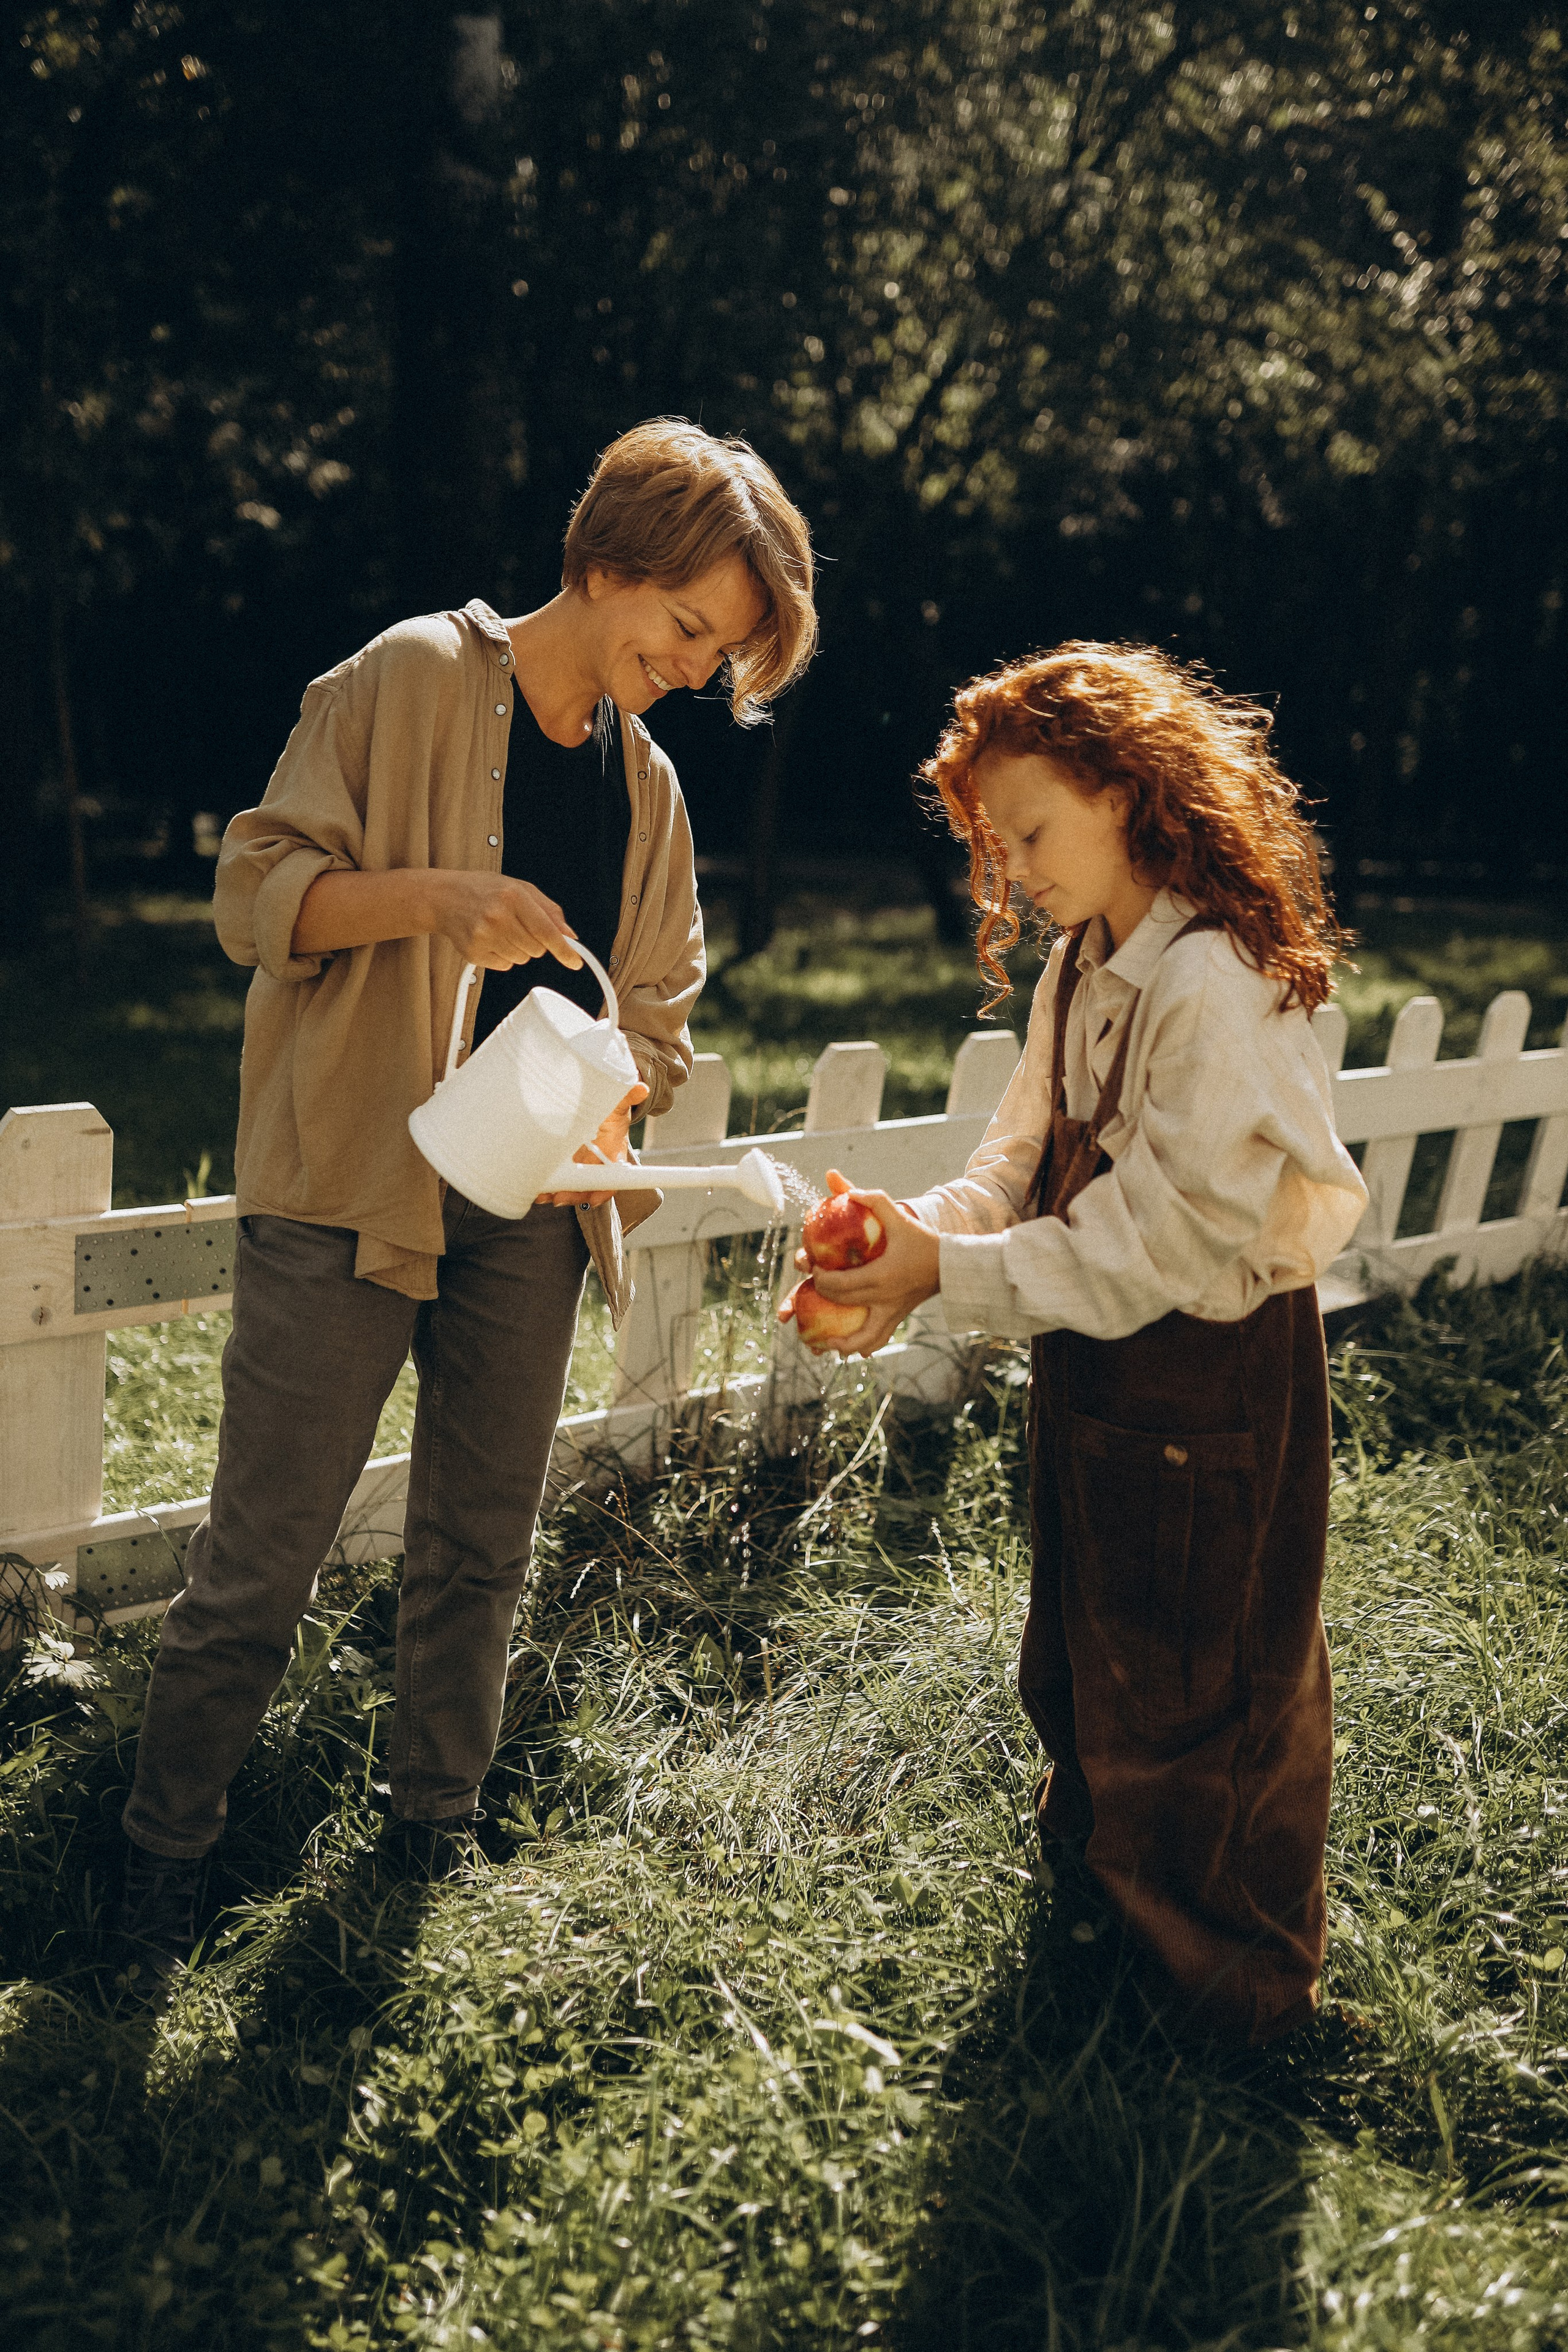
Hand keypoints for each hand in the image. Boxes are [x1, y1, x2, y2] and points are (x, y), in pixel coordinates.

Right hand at [431, 870, 582, 972]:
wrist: (445, 897)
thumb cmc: (484, 890)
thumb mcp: (520, 888)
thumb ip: (549, 911)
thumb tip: (569, 935)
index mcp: (513, 896)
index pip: (546, 930)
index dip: (564, 949)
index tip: (575, 961)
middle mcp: (498, 916)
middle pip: (537, 949)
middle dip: (535, 941)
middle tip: (517, 925)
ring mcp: (484, 936)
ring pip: (521, 959)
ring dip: (518, 949)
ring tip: (501, 930)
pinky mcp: (474, 952)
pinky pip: (504, 966)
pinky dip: (502, 956)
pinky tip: (490, 939)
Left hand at [535, 1081, 649, 1207]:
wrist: (601, 1108)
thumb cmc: (611, 1108)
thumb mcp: (618, 1102)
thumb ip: (626, 1096)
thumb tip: (640, 1088)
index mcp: (614, 1150)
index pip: (613, 1174)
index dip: (605, 1189)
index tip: (594, 1199)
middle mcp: (598, 1161)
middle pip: (589, 1184)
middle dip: (574, 1193)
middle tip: (558, 1198)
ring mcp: (582, 1163)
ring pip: (572, 1183)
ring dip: (557, 1191)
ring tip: (541, 1195)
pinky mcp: (567, 1161)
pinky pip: (560, 1176)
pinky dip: (548, 1183)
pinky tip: (536, 1188)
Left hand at [777, 1168, 940, 1356]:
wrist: (952, 1266)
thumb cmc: (923, 1241)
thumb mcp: (899, 1217)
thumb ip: (874, 1200)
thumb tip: (842, 1186)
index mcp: (881, 1276)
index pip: (839, 1284)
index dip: (820, 1279)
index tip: (814, 1269)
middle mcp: (884, 1299)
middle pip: (843, 1303)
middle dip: (821, 1296)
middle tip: (814, 1286)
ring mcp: (892, 1313)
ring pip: (864, 1338)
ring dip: (842, 1343)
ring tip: (826, 1343)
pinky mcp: (898, 1318)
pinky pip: (878, 1340)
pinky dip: (863, 1347)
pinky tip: (850, 1351)